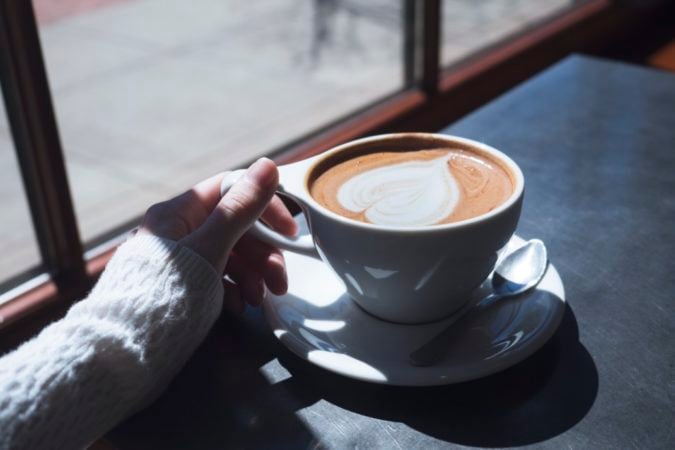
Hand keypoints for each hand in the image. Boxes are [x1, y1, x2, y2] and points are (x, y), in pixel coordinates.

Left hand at [138, 158, 297, 313]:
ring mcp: (180, 259)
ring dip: (252, 275)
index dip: (265, 207)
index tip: (289, 233)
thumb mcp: (210, 249)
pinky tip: (237, 307)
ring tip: (257, 301)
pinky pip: (216, 277)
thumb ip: (240, 209)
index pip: (232, 191)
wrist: (127, 351)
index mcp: (179, 213)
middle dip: (262, 254)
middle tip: (279, 283)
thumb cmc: (166, 295)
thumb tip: (268, 165)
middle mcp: (178, 231)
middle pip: (235, 228)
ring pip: (229, 255)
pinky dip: (233, 289)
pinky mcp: (181, 285)